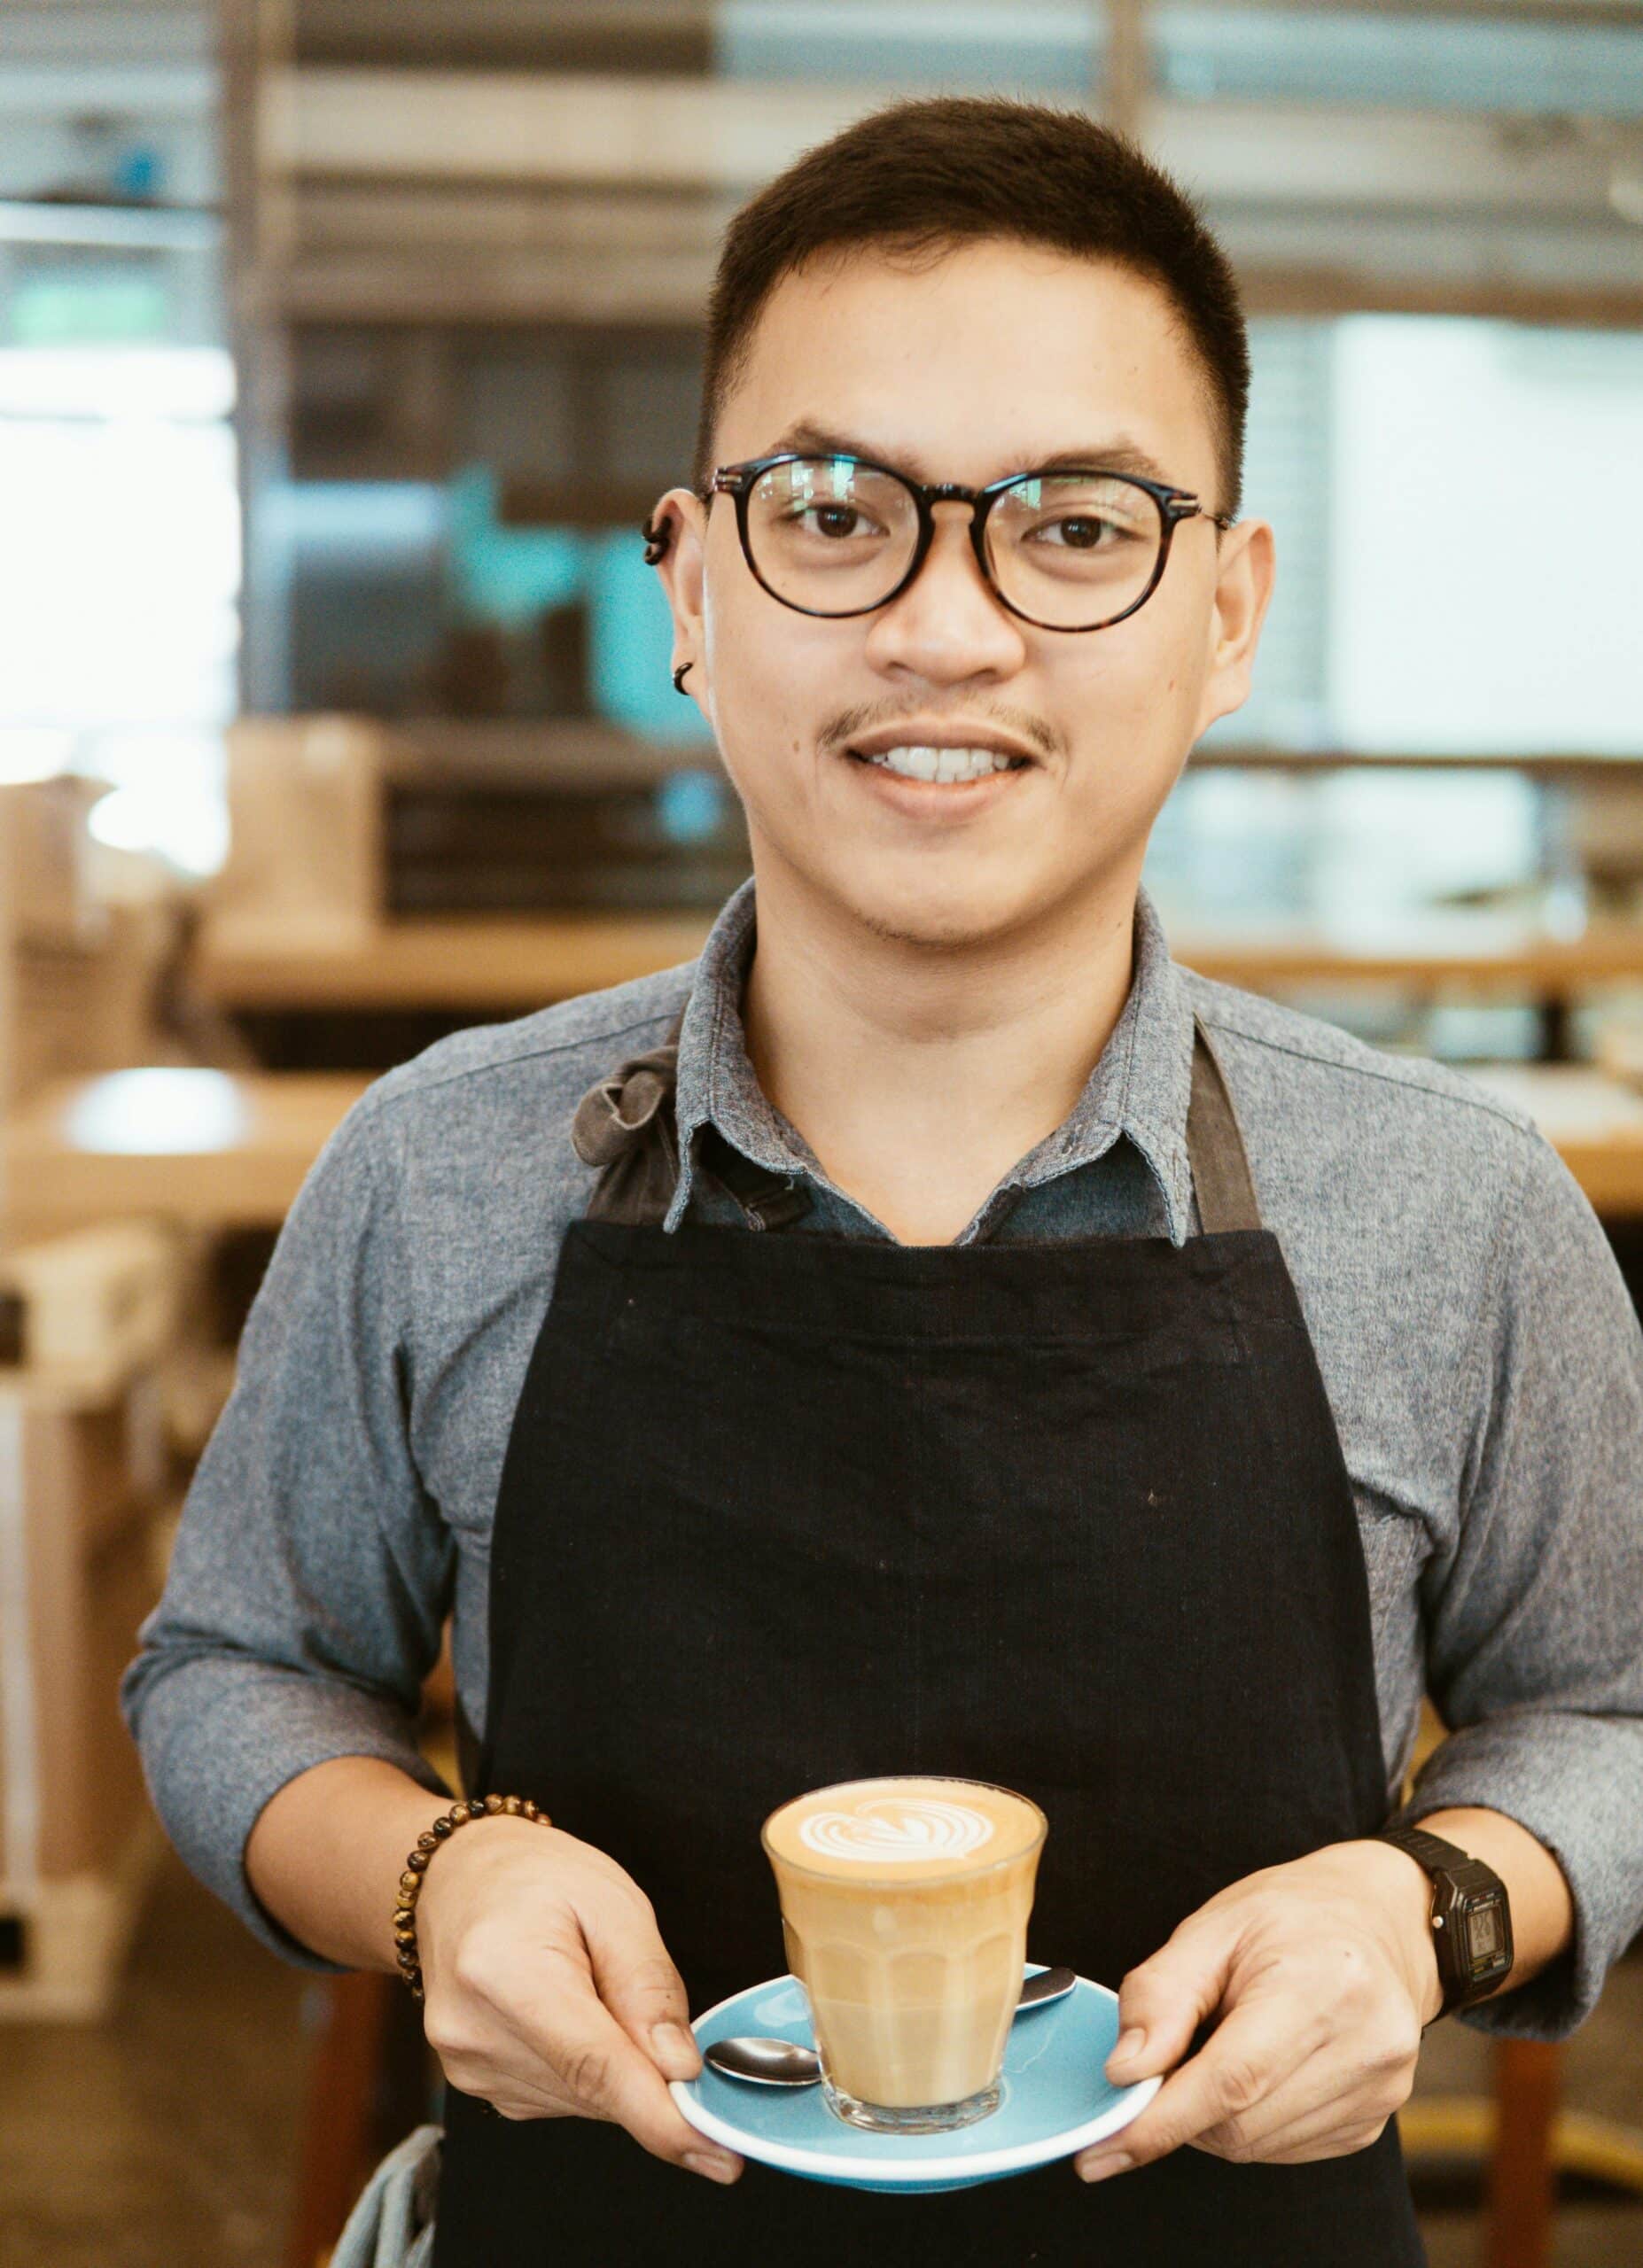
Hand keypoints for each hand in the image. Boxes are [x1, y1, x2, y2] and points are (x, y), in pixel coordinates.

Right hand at [415, 1816, 742, 2184]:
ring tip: (595, 1987)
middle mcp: (475, 2031)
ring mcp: (469, 2066)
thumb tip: (679, 2068)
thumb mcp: (612, 1900)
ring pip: (583, 2101)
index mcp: (507, 1970)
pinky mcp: (475, 2084)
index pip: (595, 2066)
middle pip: (595, 2089)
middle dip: (648, 2072)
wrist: (457, 1879)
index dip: (661, 2119)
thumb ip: (649, 1985)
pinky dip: (587, 2069)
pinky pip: (559, 2097)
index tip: (718, 2153)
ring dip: (615, 2065)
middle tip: (660, 2015)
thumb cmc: (535, 1877)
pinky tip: (573, 2012)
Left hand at [1074, 1840, 1441, 2182]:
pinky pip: (1283, 2149)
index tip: (1102, 2148)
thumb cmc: (1288, 1917)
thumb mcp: (1211, 1928)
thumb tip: (1124, 2072)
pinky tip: (1256, 2070)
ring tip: (1222, 2045)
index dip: (1160, 2121)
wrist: (1373, 1921)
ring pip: (1255, 2146)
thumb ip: (1159, 1997)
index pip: (1231, 2079)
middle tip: (1166, 2058)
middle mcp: (1366, 2044)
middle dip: (1179, 2108)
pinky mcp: (1371, 2119)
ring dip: (1212, 2117)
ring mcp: (1378, 2090)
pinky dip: (1247, 2122)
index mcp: (1323, 1983)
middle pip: (1237, 2124)